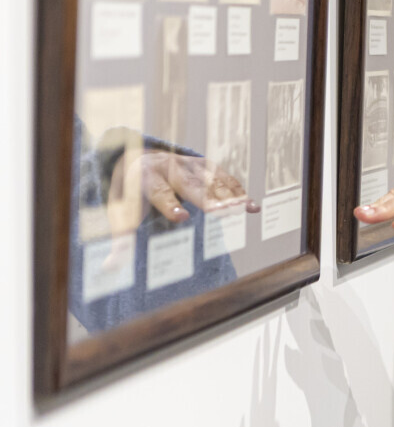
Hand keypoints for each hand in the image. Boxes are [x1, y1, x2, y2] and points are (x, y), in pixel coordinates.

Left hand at [108, 148, 258, 235]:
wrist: (138, 159)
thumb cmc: (131, 194)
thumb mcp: (121, 213)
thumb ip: (120, 240)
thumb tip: (109, 267)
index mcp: (145, 177)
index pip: (158, 192)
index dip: (169, 205)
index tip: (181, 218)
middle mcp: (168, 167)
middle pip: (189, 185)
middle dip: (206, 199)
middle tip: (221, 212)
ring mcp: (188, 164)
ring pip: (211, 180)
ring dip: (230, 196)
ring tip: (246, 209)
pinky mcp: (204, 165)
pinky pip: (223, 178)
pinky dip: (238, 191)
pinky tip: (251, 206)